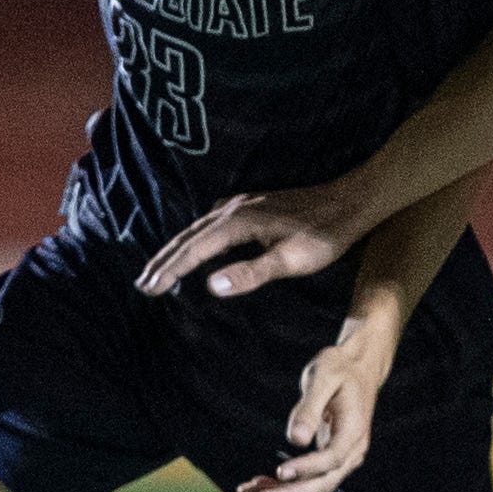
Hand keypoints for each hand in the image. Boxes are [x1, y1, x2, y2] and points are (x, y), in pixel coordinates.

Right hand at [136, 178, 370, 301]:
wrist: (349, 202)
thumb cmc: (324, 236)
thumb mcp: (290, 260)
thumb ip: (251, 272)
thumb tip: (210, 286)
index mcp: (238, 222)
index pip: (194, 250)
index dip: (170, 271)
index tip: (149, 289)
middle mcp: (233, 208)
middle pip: (189, 237)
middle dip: (164, 261)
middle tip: (142, 284)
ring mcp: (241, 204)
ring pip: (198, 228)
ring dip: (176, 249)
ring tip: (159, 269)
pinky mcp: (251, 205)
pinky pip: (210, 223)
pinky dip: (194, 239)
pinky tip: (196, 247)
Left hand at [236, 325, 391, 491]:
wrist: (357, 369)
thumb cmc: (339, 369)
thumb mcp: (324, 377)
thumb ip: (309, 408)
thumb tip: (296, 440)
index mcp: (354, 431)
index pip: (331, 459)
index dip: (306, 469)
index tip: (280, 472)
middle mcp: (351, 451)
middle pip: (323, 483)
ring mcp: (341, 459)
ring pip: (313, 487)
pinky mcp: (327, 459)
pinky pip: (306, 479)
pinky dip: (282, 485)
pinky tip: (256, 486)